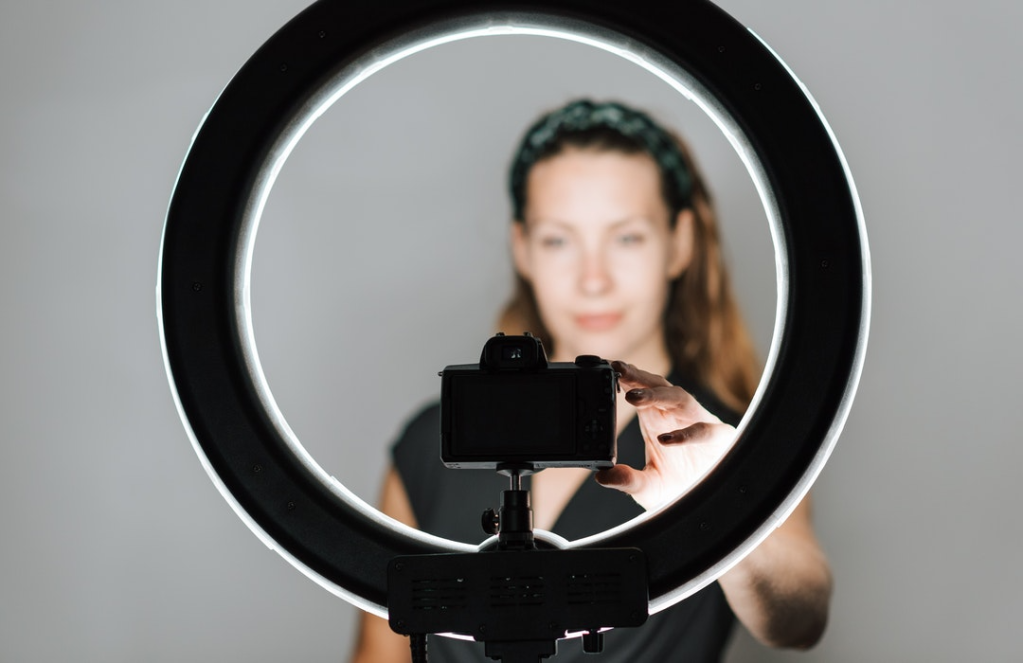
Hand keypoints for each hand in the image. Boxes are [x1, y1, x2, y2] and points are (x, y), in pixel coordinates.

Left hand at [594, 361, 736, 510]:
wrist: (712, 503)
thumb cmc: (680, 487)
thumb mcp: (648, 487)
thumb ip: (628, 480)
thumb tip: (602, 476)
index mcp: (656, 418)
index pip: (639, 389)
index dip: (623, 377)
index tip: (603, 367)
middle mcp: (676, 416)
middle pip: (657, 386)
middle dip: (636, 376)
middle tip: (614, 369)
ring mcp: (699, 423)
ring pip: (679, 398)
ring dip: (656, 394)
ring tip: (633, 396)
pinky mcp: (720, 439)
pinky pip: (705, 430)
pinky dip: (686, 433)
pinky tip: (666, 439)